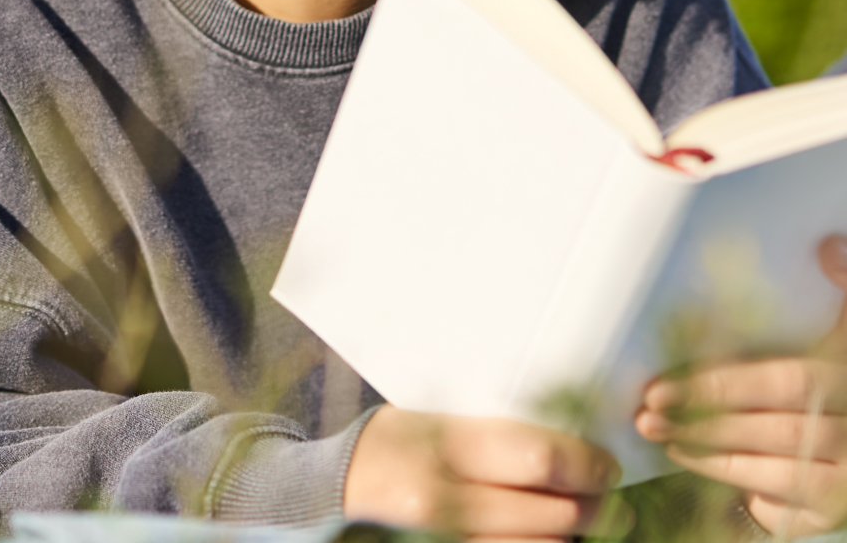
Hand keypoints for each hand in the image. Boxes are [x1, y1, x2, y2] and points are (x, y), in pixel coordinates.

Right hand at [344, 405, 631, 540]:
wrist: (340, 481)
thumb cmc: (396, 438)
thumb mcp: (438, 419)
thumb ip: (495, 434)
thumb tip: (568, 446)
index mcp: (445, 443)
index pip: (536, 457)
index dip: (585, 463)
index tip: (608, 463)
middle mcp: (446, 495)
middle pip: (549, 510)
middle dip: (593, 506)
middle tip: (611, 495)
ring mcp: (446, 535)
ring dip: (572, 534)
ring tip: (588, 517)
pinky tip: (550, 534)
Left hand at [635, 233, 846, 537]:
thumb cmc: (843, 366)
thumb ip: (841, 286)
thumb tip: (826, 246)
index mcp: (840, 377)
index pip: (776, 385)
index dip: (715, 387)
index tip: (659, 389)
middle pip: (768, 433)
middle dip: (701, 425)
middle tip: (646, 414)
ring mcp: (845, 480)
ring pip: (774, 476)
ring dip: (709, 459)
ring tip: (659, 436)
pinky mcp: (835, 511)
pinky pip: (788, 514)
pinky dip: (749, 497)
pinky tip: (704, 470)